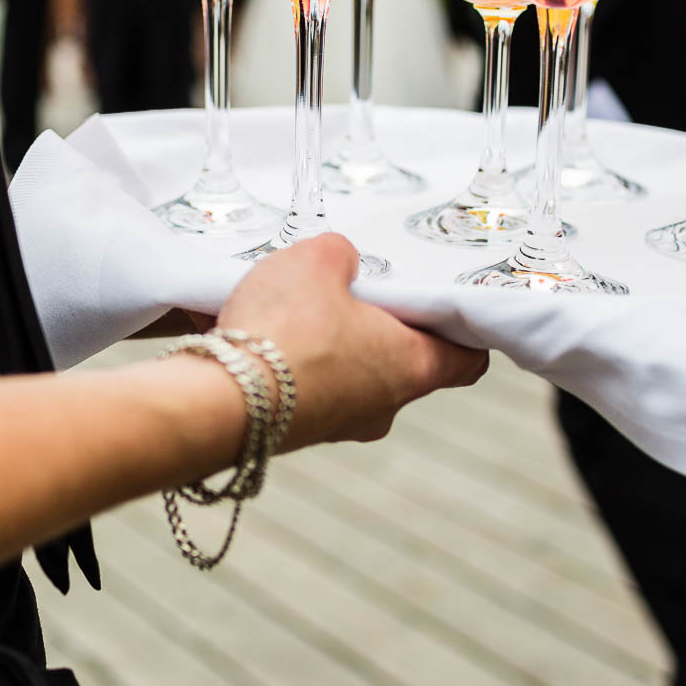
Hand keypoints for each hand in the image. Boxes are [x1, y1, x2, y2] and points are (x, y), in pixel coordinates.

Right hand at [216, 234, 487, 448]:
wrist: (218, 400)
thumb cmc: (285, 332)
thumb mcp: (317, 259)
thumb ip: (341, 253)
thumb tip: (340, 262)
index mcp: (412, 366)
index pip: (467, 359)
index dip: (462, 329)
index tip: (444, 304)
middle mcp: (383, 406)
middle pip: (399, 361)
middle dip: (377, 325)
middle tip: (354, 289)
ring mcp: (337, 425)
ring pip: (345, 375)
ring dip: (324, 343)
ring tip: (291, 305)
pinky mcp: (292, 432)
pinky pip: (299, 388)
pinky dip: (284, 362)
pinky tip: (252, 329)